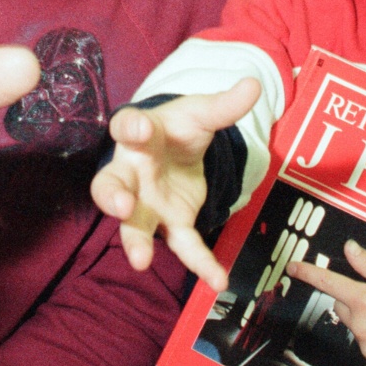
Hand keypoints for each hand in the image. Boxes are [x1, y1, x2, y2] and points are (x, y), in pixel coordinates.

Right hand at [91, 78, 260, 292]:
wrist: (176, 148)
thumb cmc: (178, 127)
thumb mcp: (202, 112)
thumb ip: (224, 104)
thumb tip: (254, 85)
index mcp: (140, 134)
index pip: (127, 127)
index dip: (129, 127)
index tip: (134, 128)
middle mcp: (133, 172)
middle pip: (111, 184)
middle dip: (112, 195)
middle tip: (118, 204)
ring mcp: (147, 202)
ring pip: (134, 224)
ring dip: (135, 241)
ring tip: (140, 262)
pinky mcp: (170, 222)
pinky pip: (182, 245)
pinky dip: (199, 264)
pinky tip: (217, 280)